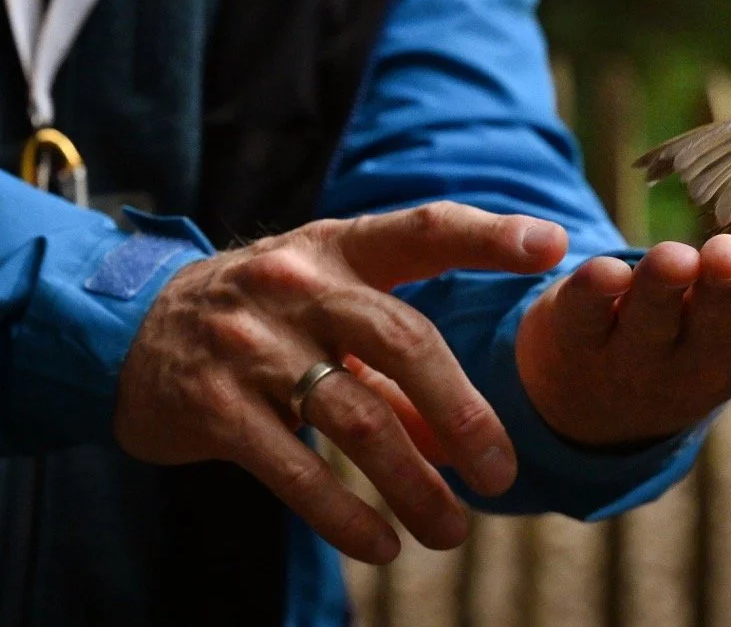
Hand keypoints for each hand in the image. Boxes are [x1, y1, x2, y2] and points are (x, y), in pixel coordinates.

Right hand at [114, 202, 566, 563]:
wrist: (131, 332)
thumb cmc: (266, 320)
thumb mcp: (329, 313)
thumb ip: (398, 365)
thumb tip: (466, 441)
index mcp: (338, 248)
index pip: (423, 231)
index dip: (489, 236)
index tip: (553, 248)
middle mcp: (297, 284)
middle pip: (404, 340)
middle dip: (465, 414)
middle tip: (503, 475)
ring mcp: (251, 342)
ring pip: (357, 417)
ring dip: (414, 485)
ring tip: (452, 531)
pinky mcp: (213, 404)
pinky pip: (293, 470)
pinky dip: (344, 514)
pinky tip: (381, 545)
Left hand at [514, 223, 730, 445]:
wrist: (611, 375)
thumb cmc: (722, 314)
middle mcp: (698, 361)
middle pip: (714, 329)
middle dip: (725, 294)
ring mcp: (631, 357)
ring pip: (647, 327)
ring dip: (658, 293)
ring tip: (671, 259)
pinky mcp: (571, 339)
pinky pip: (578, 321)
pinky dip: (586, 298)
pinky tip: (598, 271)